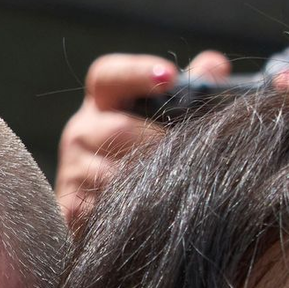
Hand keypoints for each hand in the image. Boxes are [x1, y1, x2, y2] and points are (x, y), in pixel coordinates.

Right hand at [56, 50, 230, 228]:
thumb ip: (192, 90)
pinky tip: (152, 216)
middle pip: (118, 130)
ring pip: (113, 174)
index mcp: (103, 101)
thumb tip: (216, 65)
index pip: (109, 76)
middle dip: (156, 143)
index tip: (171, 77)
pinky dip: (133, 212)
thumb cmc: (148, 158)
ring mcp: (72, 169)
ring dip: (148, 182)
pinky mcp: (72, 207)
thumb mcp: (167, 119)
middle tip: (188, 156)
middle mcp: (81, 130)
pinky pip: (106, 207)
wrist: (112, 222)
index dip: (137, 73)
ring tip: (174, 189)